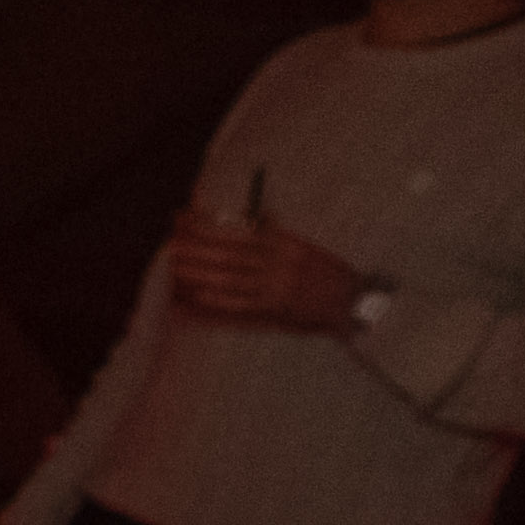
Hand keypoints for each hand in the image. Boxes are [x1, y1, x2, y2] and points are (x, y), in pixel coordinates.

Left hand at [160, 209, 365, 331]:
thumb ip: (277, 233)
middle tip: (171, 243)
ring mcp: (276, 285)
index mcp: (285, 242)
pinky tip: (195, 295)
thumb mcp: (304, 246)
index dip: (209, 224)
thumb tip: (257, 216)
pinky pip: (240, 302)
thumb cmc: (327, 272)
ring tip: (175, 267)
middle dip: (197, 247)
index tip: (185, 218)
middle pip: (229, 252)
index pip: (239, 230)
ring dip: (200, 271)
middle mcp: (279, 261)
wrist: (353, 300)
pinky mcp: (275, 307)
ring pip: (229, 276)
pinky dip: (217, 298)